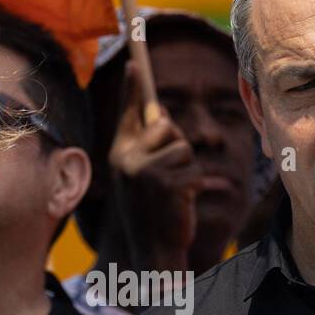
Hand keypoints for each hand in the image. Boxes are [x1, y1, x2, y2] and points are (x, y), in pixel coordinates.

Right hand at [109, 62, 204, 270]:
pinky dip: (194, 186)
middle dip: (176, 145)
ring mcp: (145, 171)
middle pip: (165, 126)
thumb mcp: (142, 177)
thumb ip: (147, 148)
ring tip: (174, 193)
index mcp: (119, 155)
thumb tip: (160, 114)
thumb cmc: (152, 213)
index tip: (135, 61)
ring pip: (183, 148)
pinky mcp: (167, 183)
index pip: (127, 115)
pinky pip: (193, 169)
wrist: (153, 252)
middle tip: (170, 175)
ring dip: (187, 170)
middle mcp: (127, 160)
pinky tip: (180, 204)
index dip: (132, 89)